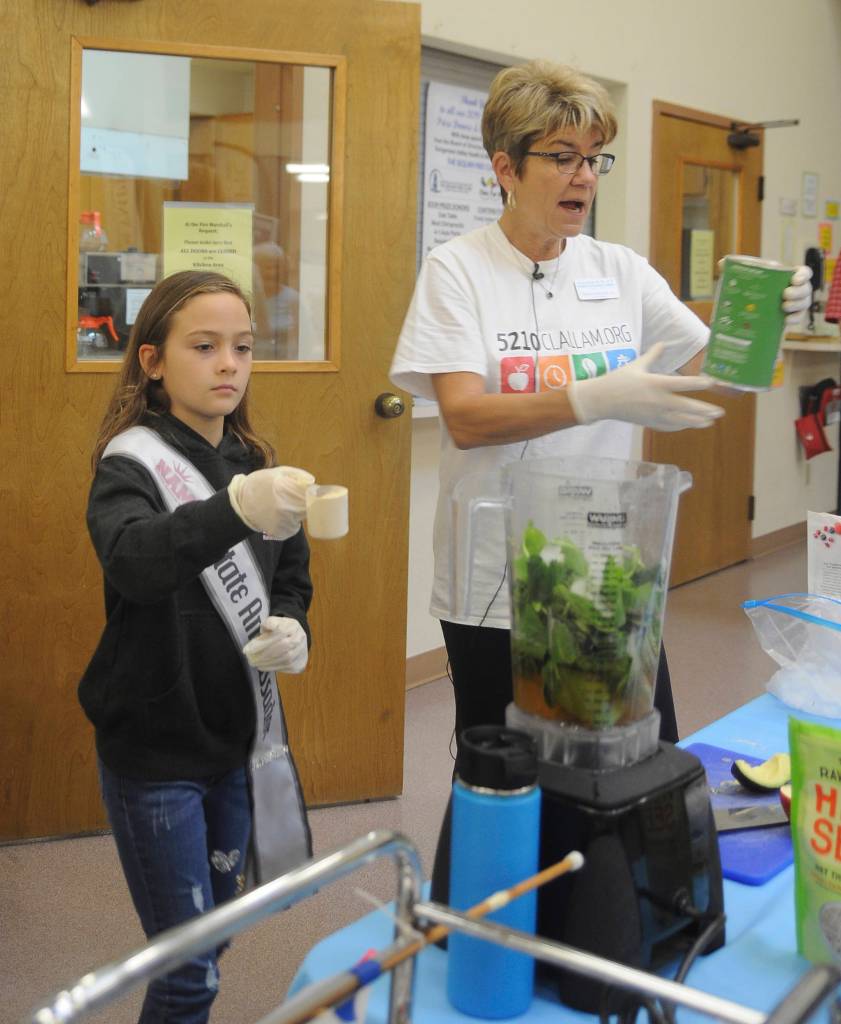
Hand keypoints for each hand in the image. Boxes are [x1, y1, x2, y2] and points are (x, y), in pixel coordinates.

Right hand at [228, 466, 313, 539]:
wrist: (240, 504)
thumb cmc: (259, 485)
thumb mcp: (276, 472)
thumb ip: (296, 474)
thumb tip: (312, 482)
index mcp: (286, 489)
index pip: (310, 494)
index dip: (312, 494)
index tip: (310, 493)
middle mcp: (286, 506)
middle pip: (308, 508)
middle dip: (304, 504)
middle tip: (293, 500)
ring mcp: (283, 521)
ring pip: (301, 518)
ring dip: (296, 514)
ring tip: (282, 508)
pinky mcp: (280, 532)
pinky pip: (293, 528)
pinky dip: (290, 524)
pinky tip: (279, 517)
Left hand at [243, 616, 307, 672]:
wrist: (297, 641)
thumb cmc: (281, 631)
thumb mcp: (274, 622)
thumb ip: (268, 623)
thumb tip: (264, 627)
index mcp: (293, 625)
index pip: (279, 632)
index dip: (263, 641)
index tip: (248, 649)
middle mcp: (300, 638)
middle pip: (283, 646)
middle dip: (264, 653)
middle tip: (249, 658)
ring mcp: (301, 652)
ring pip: (285, 658)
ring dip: (266, 662)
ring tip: (254, 662)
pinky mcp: (299, 664)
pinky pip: (285, 667)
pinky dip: (271, 667)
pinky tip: (262, 666)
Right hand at [567, 343, 724, 431]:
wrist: (602, 400)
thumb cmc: (618, 380)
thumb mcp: (636, 365)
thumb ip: (653, 355)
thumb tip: (663, 343)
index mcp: (656, 383)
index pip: (683, 384)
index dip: (699, 383)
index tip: (712, 383)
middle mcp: (658, 401)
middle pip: (687, 407)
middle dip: (705, 410)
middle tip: (720, 411)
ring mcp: (654, 414)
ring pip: (681, 420)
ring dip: (697, 421)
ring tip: (711, 421)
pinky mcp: (648, 422)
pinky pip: (669, 426)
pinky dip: (681, 426)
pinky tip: (690, 425)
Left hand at [717, 259, 811, 323]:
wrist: (746, 308)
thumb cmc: (749, 287)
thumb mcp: (743, 277)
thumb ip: (734, 269)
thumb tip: (721, 263)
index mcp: (785, 276)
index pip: (803, 272)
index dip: (803, 275)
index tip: (794, 279)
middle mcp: (793, 289)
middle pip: (805, 289)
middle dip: (798, 292)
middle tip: (784, 295)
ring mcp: (793, 304)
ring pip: (804, 303)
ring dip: (797, 305)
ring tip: (783, 307)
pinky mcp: (789, 317)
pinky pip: (798, 317)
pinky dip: (794, 319)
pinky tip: (785, 320)